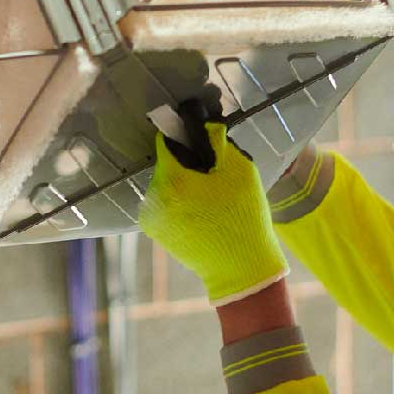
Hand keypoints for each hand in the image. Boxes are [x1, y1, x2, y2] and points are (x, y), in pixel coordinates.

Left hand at [138, 122, 288, 305]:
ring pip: (165, 186)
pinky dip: (178, 203)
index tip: (199, 138)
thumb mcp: (240, 170)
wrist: (240, 268)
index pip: (165, 141)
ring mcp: (150, 218)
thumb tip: (204, 124)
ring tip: (210, 198)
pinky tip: (202, 214)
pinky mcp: (155, 233)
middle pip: (166, 165)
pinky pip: (164, 205)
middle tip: (214, 177)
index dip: (182, 135)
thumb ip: (219, 140)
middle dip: (186, 165)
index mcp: (171, 179)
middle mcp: (152, 197)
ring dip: (182, 185)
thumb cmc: (243, 217)